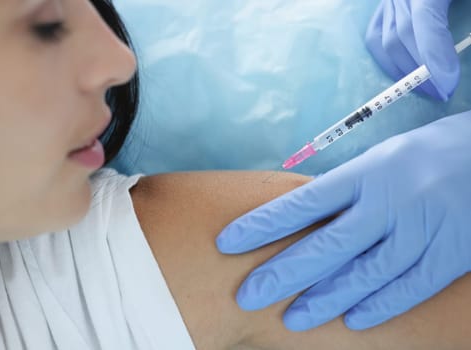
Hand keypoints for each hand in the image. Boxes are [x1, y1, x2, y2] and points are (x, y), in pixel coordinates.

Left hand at [216, 111, 470, 330]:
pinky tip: (352, 320)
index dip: (262, 225)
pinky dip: (379, 306)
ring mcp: (422, 229)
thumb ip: (347, 189)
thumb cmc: (428, 154)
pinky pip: (409, 287)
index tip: (227, 242)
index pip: (303, 203)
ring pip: (364, 274)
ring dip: (325, 299)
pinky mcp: (451, 253)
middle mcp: (390, 200)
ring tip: (293, 319)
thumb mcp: (382, 158)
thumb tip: (301, 218)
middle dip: (283, 273)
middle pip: (326, 245)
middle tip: (248, 295)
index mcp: (367, 171)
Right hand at [365, 0, 458, 100]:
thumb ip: (467, 20)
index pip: (422, 21)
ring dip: (403, 69)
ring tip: (425, 88)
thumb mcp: (470, 2)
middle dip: (420, 70)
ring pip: (385, 38)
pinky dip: (387, 58)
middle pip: (401, 34)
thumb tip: (452, 61)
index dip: (432, 55)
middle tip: (442, 93)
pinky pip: (376, 35)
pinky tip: (403, 73)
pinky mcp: (384, 6)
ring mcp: (388, 0)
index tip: (446, 83)